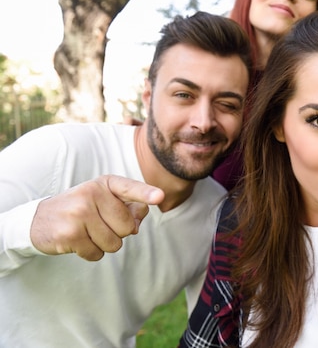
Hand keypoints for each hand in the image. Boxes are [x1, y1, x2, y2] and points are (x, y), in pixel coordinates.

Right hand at [30, 175, 163, 260]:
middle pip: (127, 227)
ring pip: (114, 244)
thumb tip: (137, 224)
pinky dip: (90, 253)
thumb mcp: (104, 201)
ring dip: (103, 244)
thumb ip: (128, 208)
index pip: (129, 188)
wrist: (37, 220)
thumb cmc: (81, 210)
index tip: (160, 197)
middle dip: (118, 232)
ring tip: (86, 232)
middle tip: (97, 224)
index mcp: (104, 183)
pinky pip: (97, 254)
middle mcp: (91, 194)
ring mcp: (79, 213)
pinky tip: (77, 241)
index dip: (146, 194)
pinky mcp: (69, 234)